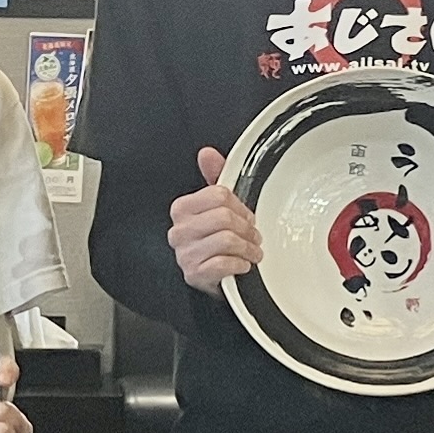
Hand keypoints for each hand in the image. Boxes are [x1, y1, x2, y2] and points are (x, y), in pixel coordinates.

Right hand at [169, 144, 262, 292]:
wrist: (214, 278)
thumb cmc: (216, 242)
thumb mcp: (217, 209)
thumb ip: (215, 178)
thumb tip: (207, 154)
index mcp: (182, 209)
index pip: (219, 195)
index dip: (240, 206)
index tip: (246, 217)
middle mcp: (179, 231)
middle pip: (224, 217)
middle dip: (246, 229)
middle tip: (253, 237)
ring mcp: (185, 254)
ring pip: (226, 240)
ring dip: (247, 248)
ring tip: (252, 252)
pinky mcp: (194, 275)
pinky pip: (223, 264)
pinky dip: (239, 264)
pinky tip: (241, 265)